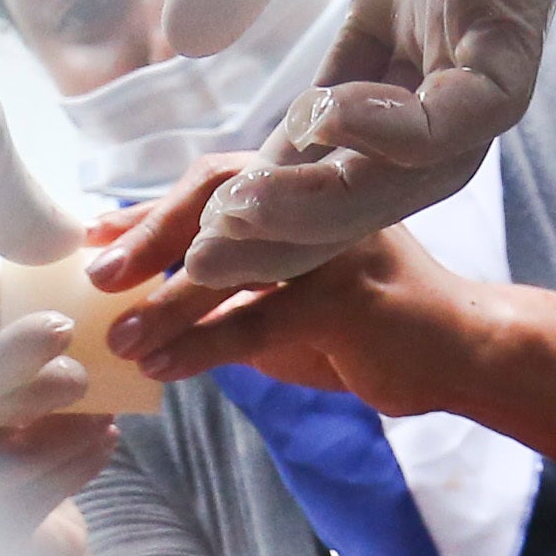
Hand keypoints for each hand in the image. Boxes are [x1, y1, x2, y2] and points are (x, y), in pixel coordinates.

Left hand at [101, 181, 483, 414]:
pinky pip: (259, 320)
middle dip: (150, 236)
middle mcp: (317, 202)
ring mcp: (334, 244)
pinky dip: (206, 346)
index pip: (214, 188)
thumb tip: (154, 303)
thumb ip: (236, 291)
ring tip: (119, 338)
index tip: (94, 235)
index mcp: (301, 193)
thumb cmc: (370, 327)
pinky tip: (165, 367)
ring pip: (233, 266)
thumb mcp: (290, 300)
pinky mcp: (348, 299)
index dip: (151, 211)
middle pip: (218, 203)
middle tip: (97, 275)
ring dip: (167, 303)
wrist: (462, 350)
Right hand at [174, 0, 555, 289]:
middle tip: (201, 263)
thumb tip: (190, 35)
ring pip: (413, 182)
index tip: (193, 247)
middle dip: (284, 239)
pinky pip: (463, 122)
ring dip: (325, 207)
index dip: (262, 214)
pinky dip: (398, 135)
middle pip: (366, 197)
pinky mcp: (513, 48)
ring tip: (246, 207)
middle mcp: (440, 81)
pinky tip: (331, 114)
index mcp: (395, 59)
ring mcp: (481, 70)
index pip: (326, 167)